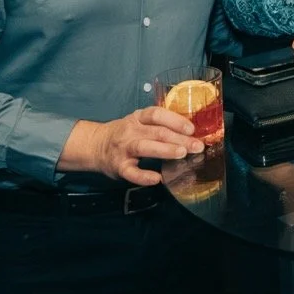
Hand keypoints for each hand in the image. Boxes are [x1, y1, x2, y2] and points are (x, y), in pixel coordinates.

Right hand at [62, 107, 204, 186]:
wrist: (95, 145)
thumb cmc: (127, 134)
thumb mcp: (140, 123)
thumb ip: (160, 126)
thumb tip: (191, 134)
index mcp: (138, 118)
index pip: (157, 114)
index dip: (175, 120)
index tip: (192, 129)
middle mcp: (131, 131)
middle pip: (157, 132)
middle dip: (179, 139)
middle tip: (197, 146)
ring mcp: (124, 149)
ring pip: (144, 147)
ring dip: (165, 150)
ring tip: (182, 154)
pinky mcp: (118, 167)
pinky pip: (131, 172)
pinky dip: (144, 176)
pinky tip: (158, 179)